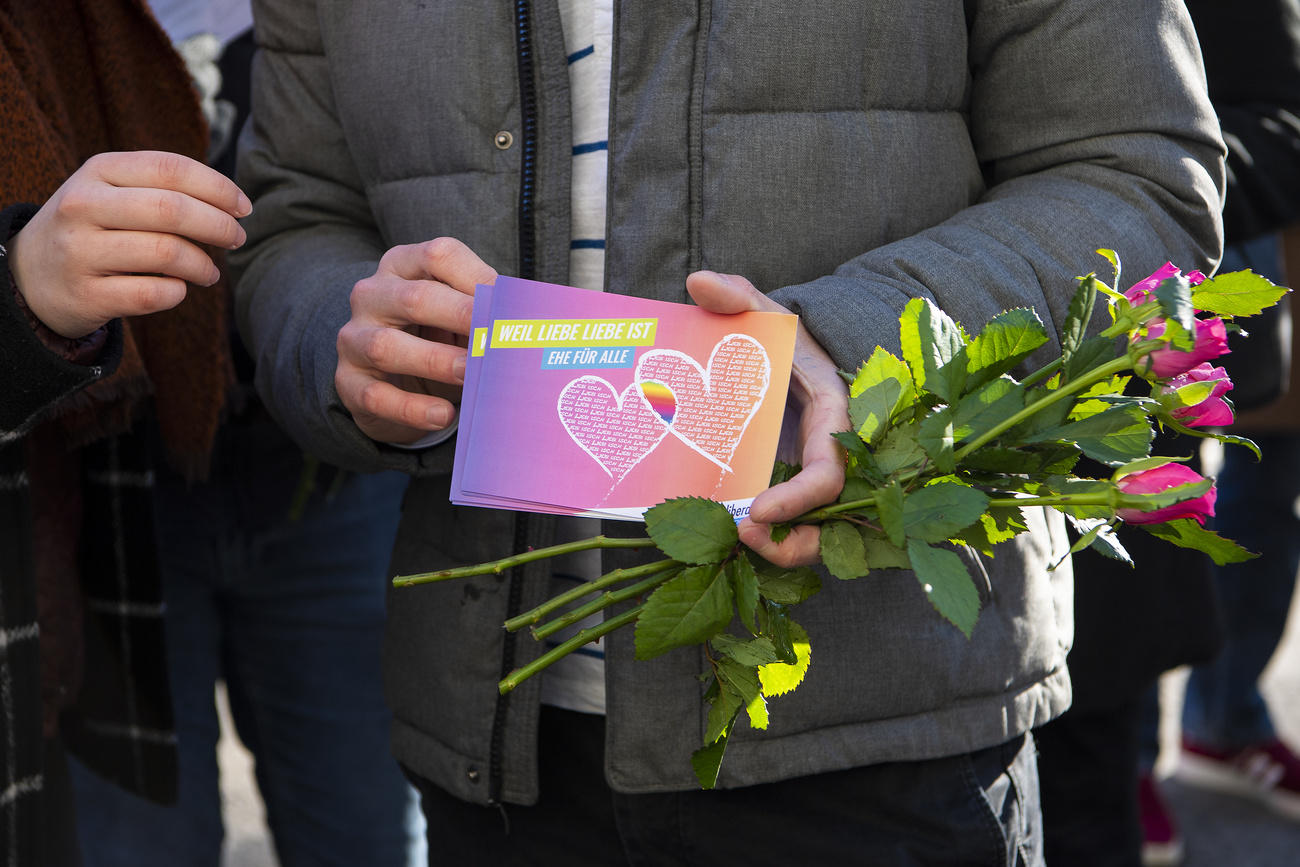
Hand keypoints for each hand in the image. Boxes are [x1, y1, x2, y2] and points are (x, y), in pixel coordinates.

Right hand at [8, 151, 250, 338]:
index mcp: (98, 170)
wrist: (31, 274)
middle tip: (237, 239)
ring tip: (209, 272)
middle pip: (172, 210)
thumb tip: (234, 203)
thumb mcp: (114, 191)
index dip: (219, 188)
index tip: (244, 208)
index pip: (171, 169)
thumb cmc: (95, 227)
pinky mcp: (85, 295)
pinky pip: (152, 294)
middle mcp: (83, 206)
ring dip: (203, 265)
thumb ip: (165, 187)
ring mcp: (80, 251)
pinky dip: (178, 293)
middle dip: (219, 226)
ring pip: (167, 253)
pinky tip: (178, 289)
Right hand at [335, 237, 497, 442]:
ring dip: (436, 362)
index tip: (509, 304)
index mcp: (404, 266)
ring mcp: (354, 338)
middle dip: (460, 317)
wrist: (388, 377)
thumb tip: (534, 320)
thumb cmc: (436, 335)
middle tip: (496, 338)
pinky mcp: (348, 381)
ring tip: (471, 375)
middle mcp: (373, 295)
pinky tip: (444, 416)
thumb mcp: (459, 315)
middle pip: (414, 299)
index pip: (438, 256)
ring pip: (387, 348)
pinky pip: (376, 396)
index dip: (476, 277)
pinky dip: (412, 408)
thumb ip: (487, 310)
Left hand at [684, 270, 849, 566]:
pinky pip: (794, 531)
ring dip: (782, 552)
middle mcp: (833, 456)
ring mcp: (814, 478)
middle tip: (741, 537)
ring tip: (734, 544)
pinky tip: (727, 539)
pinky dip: (770, 544)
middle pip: (834, 520)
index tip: (757, 509)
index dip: (800, 498)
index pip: (830, 472)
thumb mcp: (763, 312)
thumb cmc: (780, 338)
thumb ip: (737, 295)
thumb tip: (698, 282)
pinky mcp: (795, 492)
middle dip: (794, 543)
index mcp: (833, 417)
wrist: (788, 358)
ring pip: (819, 536)